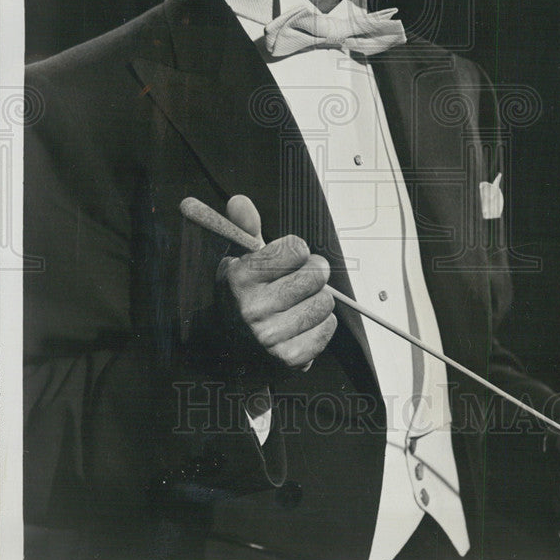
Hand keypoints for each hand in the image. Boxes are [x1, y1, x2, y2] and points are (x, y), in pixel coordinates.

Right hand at [217, 195, 336, 368]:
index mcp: (240, 278)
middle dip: (312, 274)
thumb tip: (239, 202)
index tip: (285, 261)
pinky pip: (328, 328)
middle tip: (297, 282)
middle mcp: (253, 308)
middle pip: (317, 274)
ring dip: (316, 301)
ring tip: (297, 305)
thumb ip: (244, 227)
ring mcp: (271, 336)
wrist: (231, 347)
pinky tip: (301, 325)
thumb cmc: (243, 297)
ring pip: (326, 302)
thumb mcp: (239, 259)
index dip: (296, 252)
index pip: (297, 248)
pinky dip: (321, 326)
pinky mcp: (290, 357)